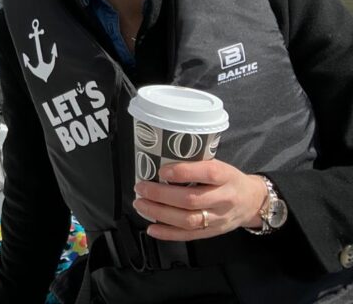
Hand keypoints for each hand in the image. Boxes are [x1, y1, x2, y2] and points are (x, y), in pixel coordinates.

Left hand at [132, 159, 267, 241]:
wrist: (253, 201)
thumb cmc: (228, 179)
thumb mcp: (219, 165)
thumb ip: (196, 165)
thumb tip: (159, 159)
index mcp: (226, 176)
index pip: (207, 173)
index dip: (183, 172)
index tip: (161, 169)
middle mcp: (224, 198)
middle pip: (192, 199)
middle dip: (162, 194)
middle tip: (141, 188)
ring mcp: (219, 218)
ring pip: (188, 220)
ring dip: (160, 213)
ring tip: (140, 204)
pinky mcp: (214, 232)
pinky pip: (189, 236)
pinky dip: (168, 233)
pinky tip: (151, 228)